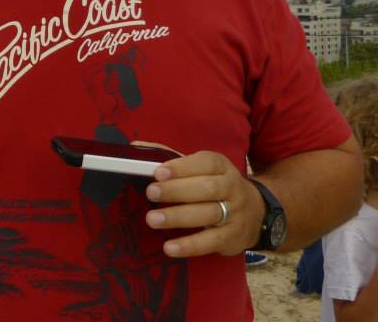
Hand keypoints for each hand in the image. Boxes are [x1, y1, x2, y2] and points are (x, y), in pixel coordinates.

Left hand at [144, 150, 264, 257]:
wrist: (257, 212)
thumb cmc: (216, 186)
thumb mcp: (203, 169)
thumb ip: (173, 161)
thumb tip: (137, 147)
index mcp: (222, 167)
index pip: (206, 163)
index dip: (182, 167)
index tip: (158, 172)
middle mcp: (232, 188)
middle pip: (206, 188)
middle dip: (176, 191)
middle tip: (151, 193)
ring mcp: (235, 214)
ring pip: (207, 214)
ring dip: (178, 217)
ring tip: (152, 219)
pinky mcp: (232, 238)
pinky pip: (211, 242)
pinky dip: (189, 245)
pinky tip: (169, 247)